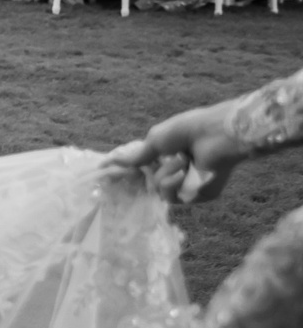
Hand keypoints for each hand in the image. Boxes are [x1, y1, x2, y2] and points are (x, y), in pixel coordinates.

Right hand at [104, 100, 250, 202]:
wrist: (216, 134)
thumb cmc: (188, 130)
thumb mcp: (155, 139)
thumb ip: (136, 155)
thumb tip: (113, 162)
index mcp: (169, 156)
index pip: (145, 169)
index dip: (132, 171)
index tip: (111, 171)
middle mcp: (178, 171)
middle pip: (149, 182)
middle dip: (152, 170)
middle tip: (162, 158)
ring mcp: (188, 184)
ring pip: (159, 190)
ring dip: (165, 174)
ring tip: (182, 160)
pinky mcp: (199, 195)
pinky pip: (173, 197)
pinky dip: (173, 184)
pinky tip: (183, 173)